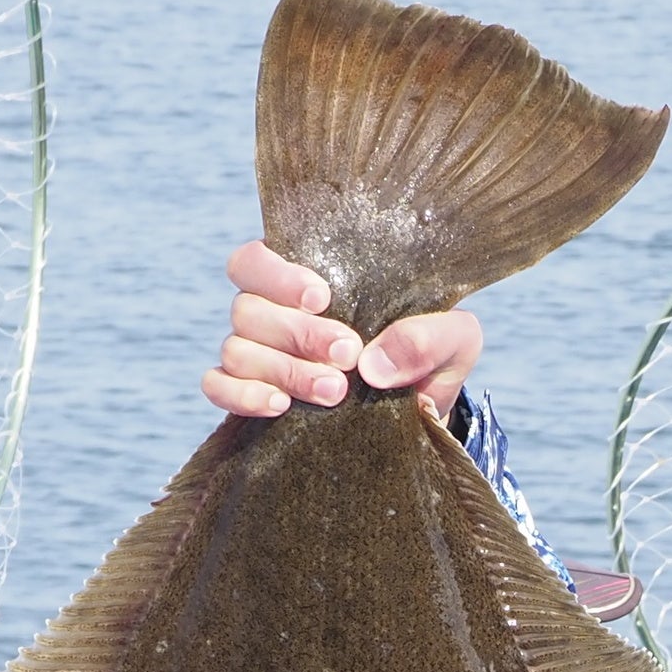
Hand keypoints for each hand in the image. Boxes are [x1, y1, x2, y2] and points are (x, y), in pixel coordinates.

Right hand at [203, 239, 484, 422]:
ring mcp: (259, 353)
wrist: (428, 411)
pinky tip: (280, 407)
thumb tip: (372, 364)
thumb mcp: (454, 341)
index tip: (322, 298)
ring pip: (237, 350)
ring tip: (336, 393)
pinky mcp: (254, 394)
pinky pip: (216, 386)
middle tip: (347, 355)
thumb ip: (429, 338)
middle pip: (247, 309)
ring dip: (284, 371)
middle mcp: (273, 312)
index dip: (276, 275)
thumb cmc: (433, 357)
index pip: (255, 260)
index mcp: (306, 279)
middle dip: (297, 335)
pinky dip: (240, 396)